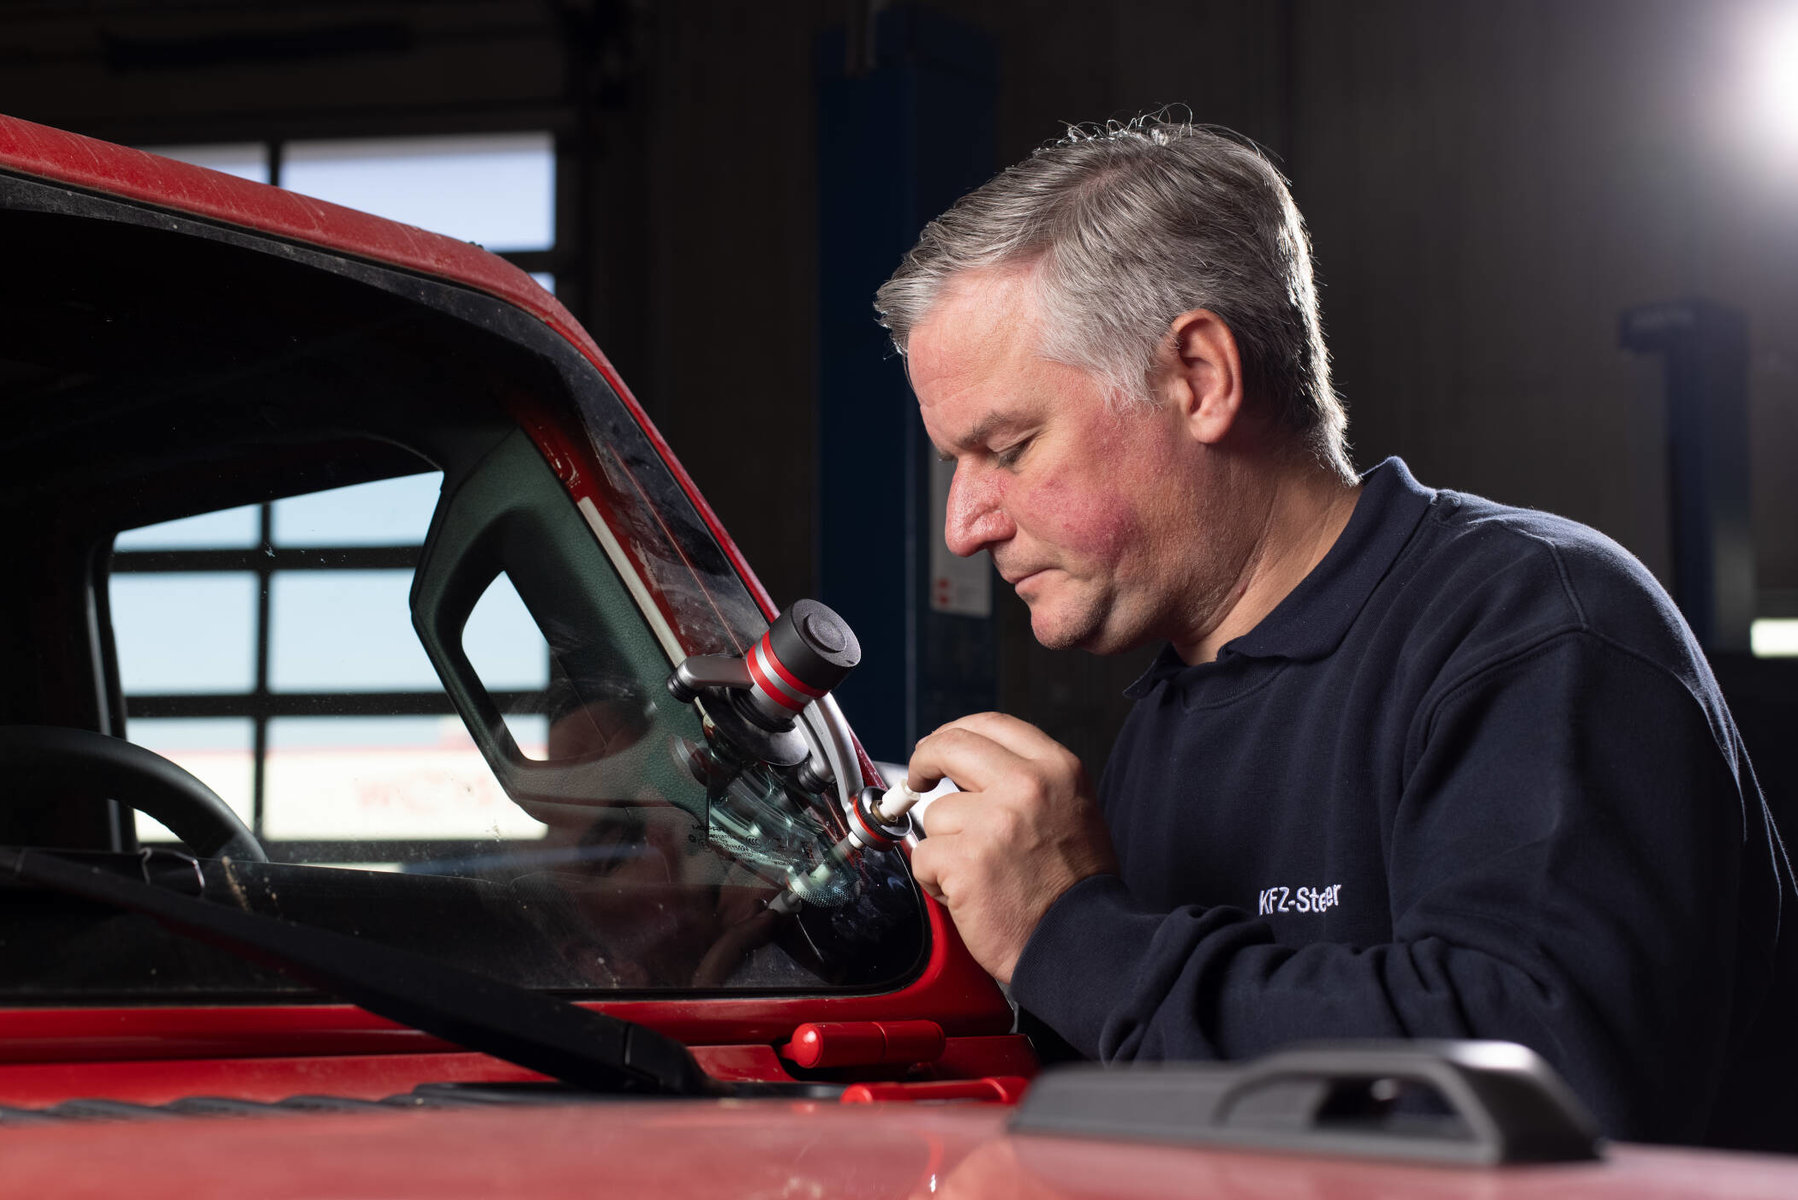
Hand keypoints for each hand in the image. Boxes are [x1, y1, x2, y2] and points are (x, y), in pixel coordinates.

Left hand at [907, 712, 1117, 983]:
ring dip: (945, 846)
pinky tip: (970, 895)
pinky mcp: (966, 860)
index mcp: (1057, 769)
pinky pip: (925, 857)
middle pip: (950, 747)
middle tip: (917, 780)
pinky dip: (937, 881)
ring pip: (935, 815)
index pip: (990, 725)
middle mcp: (1026, 786)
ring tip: (981, 873)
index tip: (940, 752)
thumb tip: (967, 767)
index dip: (955, 734)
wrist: (1083, 943)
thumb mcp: (1072, 808)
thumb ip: (1027, 780)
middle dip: (923, 762)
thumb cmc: (1076, 887)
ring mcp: (994, 822)